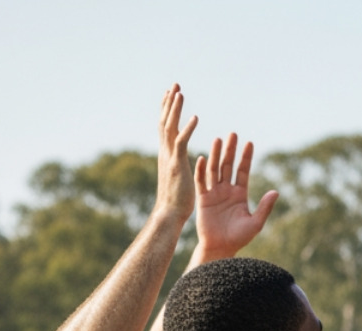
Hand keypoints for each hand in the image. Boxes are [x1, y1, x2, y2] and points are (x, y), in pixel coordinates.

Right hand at [154, 84, 197, 222]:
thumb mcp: (178, 177)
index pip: (166, 127)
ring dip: (174, 109)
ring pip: (170, 127)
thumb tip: (179, 159)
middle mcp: (166, 152)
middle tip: (175, 84)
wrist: (169, 215)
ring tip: (179, 91)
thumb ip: (178, 165)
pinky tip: (195, 117)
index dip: (168, 110)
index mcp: (167, 154)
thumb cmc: (176, 203)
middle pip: (166, 121)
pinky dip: (187, 129)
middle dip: (169, 102)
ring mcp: (170, 157)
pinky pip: (182, 143)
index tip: (171, 94)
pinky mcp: (177, 165)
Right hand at [194, 133, 278, 260]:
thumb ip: (264, 207)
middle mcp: (226, 190)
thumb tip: (276, 192)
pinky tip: (202, 158)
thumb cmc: (239, 238)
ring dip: (216, 155)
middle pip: (228, 166)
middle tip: (233, 133)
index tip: (249, 143)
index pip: (243, 171)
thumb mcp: (255, 222)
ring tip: (218, 140)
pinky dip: (201, 170)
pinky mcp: (202, 199)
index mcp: (240, 194)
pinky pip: (201, 182)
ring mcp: (214, 193)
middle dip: (231, 150)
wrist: (220, 248)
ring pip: (214, 170)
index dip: (246, 157)